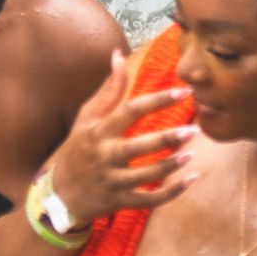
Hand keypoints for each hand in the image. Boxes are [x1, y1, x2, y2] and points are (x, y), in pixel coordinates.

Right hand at [48, 50, 198, 222]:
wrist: (61, 194)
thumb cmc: (78, 148)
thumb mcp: (88, 116)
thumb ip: (109, 89)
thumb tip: (119, 54)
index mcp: (100, 130)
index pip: (131, 110)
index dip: (158, 100)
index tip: (183, 92)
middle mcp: (107, 154)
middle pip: (142, 146)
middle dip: (169, 138)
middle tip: (195, 129)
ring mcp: (114, 180)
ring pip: (149, 175)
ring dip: (173, 165)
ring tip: (193, 153)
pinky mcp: (121, 201)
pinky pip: (151, 199)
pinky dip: (173, 192)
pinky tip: (190, 179)